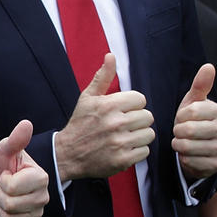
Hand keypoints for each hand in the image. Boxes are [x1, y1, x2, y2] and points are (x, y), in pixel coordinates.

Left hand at [0, 120, 49, 216]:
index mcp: (41, 177)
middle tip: (4, 186)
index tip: (7, 173)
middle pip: (10, 205)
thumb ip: (15, 139)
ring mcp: (37, 213)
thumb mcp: (5, 149)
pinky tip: (5, 209)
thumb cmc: (2, 164)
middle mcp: (43, 196)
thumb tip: (26, 124)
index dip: (2, 181)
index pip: (12, 188)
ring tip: (5, 196)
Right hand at [53, 54, 154, 180]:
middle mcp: (115, 123)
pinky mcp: (123, 160)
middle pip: (147, 116)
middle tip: (125, 124)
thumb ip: (102, 76)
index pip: (140, 99)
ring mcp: (120, 143)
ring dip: (140, 135)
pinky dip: (137, 150)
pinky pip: (145, 151)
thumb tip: (111, 56)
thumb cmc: (80, 123)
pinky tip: (124, 147)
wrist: (68, 153)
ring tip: (126, 136)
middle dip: (137, 119)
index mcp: (108, 105)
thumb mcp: (88, 97)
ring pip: (149, 134)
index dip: (132, 104)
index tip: (123, 110)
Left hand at [172, 63, 216, 179]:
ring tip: (181, 142)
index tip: (182, 117)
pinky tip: (188, 154)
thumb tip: (209, 66)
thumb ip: (200, 85)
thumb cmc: (192, 119)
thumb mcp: (193, 101)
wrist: (197, 147)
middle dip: (177, 131)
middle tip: (179, 131)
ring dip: (179, 145)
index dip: (179, 115)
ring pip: (188, 147)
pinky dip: (184, 159)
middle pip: (188, 130)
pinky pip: (192, 162)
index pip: (190, 111)